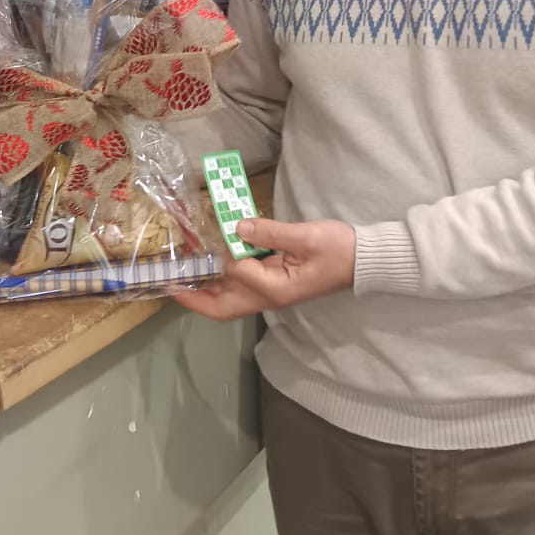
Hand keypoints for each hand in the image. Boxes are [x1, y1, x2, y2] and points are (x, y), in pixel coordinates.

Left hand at [172, 217, 355, 322]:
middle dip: (195, 297)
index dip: (221, 260)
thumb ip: (271, 232)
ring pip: (229, 298)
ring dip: (205, 288)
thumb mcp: (306, 237)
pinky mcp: (274, 282)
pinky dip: (222, 277)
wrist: (364, 260)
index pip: (237, 277)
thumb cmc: (339, 249)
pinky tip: (213, 259)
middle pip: (223, 307)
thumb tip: (238, 227)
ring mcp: (271, 291)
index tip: (207, 243)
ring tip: (184, 272)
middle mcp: (269, 296)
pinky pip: (241, 285)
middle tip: (170, 284)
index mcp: (276, 289)